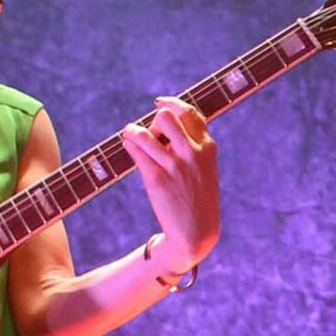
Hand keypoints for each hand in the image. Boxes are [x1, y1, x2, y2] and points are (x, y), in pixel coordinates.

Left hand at [124, 94, 220, 270]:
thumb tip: (167, 126)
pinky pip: (137, 152)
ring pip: (146, 133)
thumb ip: (193, 148)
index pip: (190, 113)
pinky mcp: (157, 179)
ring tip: (130, 134)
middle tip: (150, 135)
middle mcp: (192, 153)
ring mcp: (174, 166)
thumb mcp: (205, 170)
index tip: (158, 103)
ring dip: (133, 131)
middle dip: (153, 121)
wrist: (196, 232)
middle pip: (166, 116)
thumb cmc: (198, 200)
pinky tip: (128, 146)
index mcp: (207, 148)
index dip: (172, 103)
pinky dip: (129, 145)